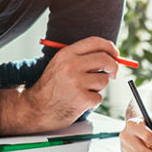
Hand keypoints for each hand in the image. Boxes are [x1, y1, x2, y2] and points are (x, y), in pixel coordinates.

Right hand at [3, 36, 118, 132]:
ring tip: (85, 90)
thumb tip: (109, 56)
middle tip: (113, 73)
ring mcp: (77, 82)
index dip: (110, 47)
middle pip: (105, 60)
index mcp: (67, 54)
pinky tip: (80, 102)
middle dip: (113, 67)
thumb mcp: (60, 64)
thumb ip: (81, 57)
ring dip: (99, 87)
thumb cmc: (51, 87)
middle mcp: (71, 66)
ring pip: (104, 80)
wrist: (36, 108)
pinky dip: (93, 101)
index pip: (95, 42)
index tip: (115, 54)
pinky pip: (99, 97)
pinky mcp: (82, 99)